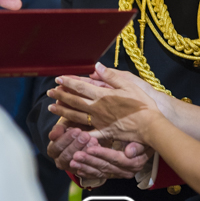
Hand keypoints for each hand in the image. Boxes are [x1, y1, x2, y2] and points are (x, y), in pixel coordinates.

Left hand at [47, 65, 161, 143]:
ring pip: (76, 116)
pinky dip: (76, 133)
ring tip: (51, 108)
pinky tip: (67, 131)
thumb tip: (97, 66)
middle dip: (60, 95)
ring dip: (62, 111)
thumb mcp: (129, 84)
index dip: (68, 82)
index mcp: (103, 95)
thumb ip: (111, 76)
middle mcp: (97, 108)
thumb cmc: (142, 104)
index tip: (58, 78)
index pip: (80, 86)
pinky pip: (87, 133)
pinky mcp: (104, 133)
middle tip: (50, 92)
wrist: (149, 125)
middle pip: (74, 101)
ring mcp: (99, 122)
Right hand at [47, 120, 99, 171]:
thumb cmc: (71, 132)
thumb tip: (52, 136)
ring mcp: (70, 168)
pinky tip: (97, 147)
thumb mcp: (64, 127)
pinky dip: (92, 156)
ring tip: (93, 140)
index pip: (57, 146)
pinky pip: (86, 166)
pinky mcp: (80, 171)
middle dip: (77, 145)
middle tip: (86, 135)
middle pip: (66, 155)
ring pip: (77, 161)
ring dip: (85, 150)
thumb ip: (58, 130)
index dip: (66, 138)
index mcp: (52, 150)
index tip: (77, 130)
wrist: (81, 139)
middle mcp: (59, 161)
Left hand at [70, 142, 150, 178]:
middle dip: (90, 160)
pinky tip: (77, 168)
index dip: (103, 154)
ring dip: (86, 166)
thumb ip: (138, 146)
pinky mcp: (113, 174)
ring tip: (74, 161)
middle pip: (106, 166)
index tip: (90, 148)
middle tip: (77, 154)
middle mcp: (127, 171)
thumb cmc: (145, 137)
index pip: (117, 159)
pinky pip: (99, 175)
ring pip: (100, 172)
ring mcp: (119, 174)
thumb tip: (130, 152)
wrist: (148, 143)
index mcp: (135, 162)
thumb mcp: (145, 139)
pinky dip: (87, 172)